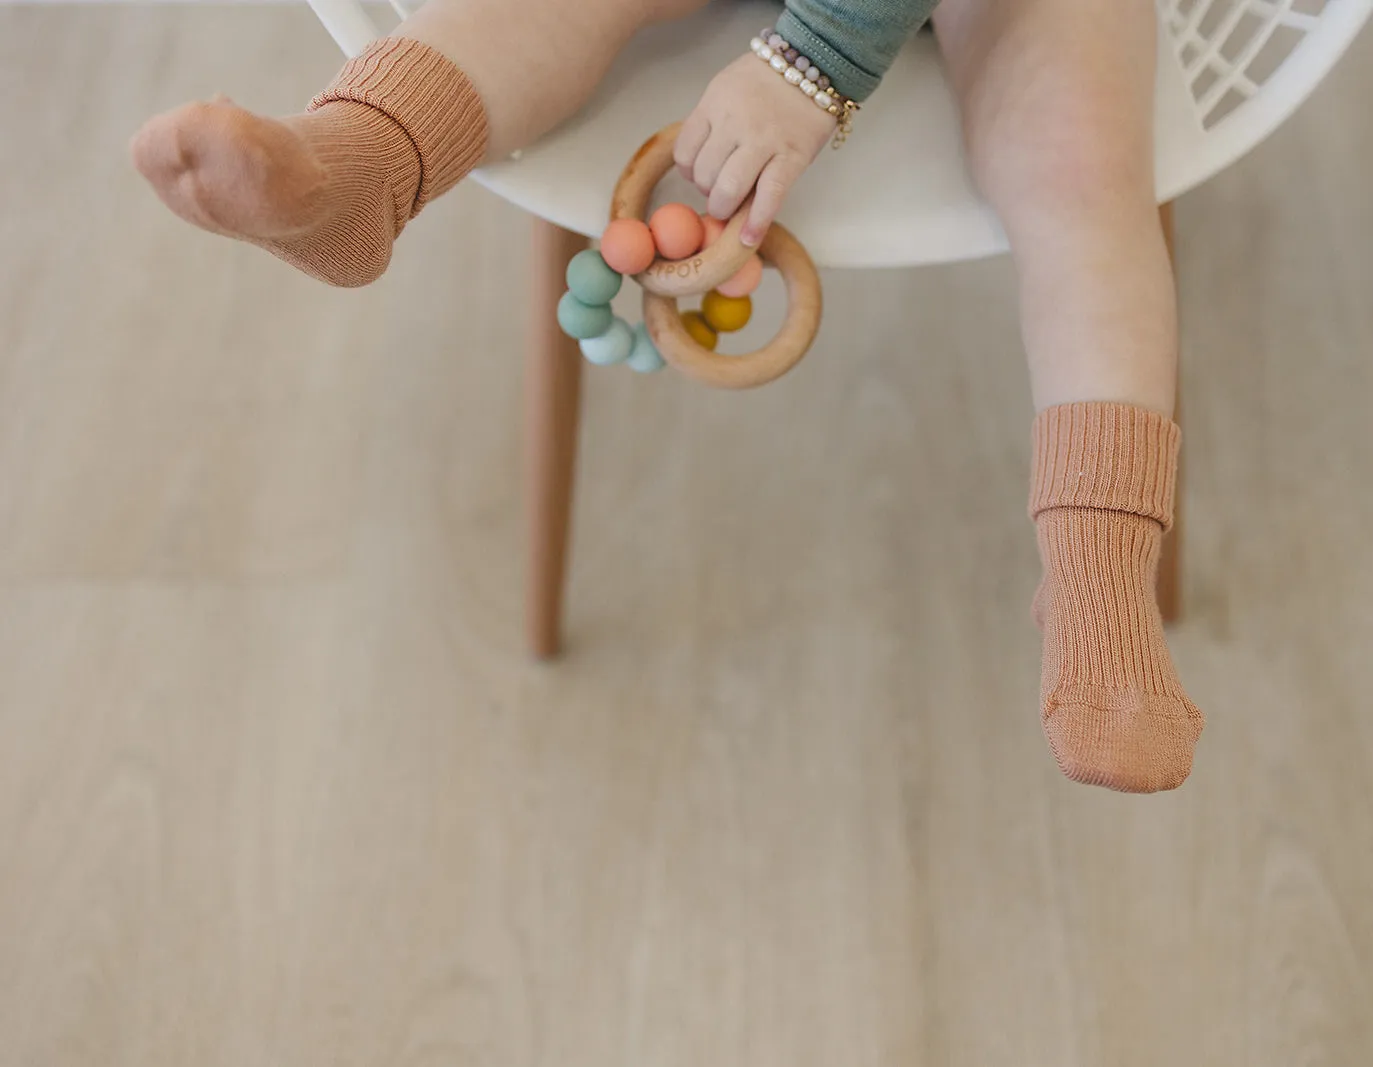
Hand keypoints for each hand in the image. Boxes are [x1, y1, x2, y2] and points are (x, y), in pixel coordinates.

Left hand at [674, 53, 836, 246]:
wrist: (815, 63)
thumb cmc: (767, 80)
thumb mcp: (726, 87)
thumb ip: (710, 121)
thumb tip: (698, 165)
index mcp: (714, 104)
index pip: (684, 153)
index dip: (689, 171)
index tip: (701, 173)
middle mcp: (735, 123)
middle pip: (704, 176)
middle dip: (708, 191)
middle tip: (721, 188)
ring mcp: (764, 142)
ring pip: (728, 190)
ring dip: (724, 208)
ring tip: (731, 207)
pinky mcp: (791, 158)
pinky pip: (768, 197)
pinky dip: (755, 223)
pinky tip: (748, 238)